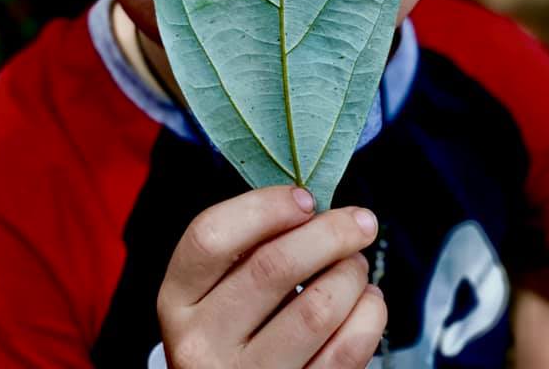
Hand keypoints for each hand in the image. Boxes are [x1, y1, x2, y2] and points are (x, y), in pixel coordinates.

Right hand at [157, 185, 386, 368]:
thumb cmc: (236, 325)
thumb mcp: (218, 286)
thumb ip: (250, 245)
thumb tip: (313, 205)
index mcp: (179, 298)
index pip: (211, 236)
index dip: (265, 207)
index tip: (305, 198)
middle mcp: (202, 342)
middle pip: (273, 267)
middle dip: (330, 233)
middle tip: (359, 221)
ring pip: (317, 308)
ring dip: (351, 274)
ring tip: (356, 265)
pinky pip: (345, 351)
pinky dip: (369, 314)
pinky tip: (366, 300)